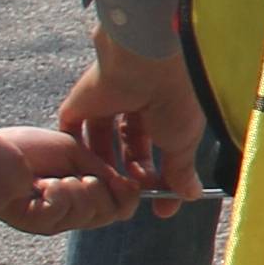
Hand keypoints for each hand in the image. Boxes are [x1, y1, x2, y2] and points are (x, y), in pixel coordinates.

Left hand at [0, 122, 131, 242]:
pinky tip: (41, 186)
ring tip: (54, 180)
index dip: (128, 196)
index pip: (120, 206)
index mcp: (82, 191)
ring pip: (92, 213)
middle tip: (82, 178)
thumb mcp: (75, 152)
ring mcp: (57, 220)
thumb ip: (103, 170)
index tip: (127, 181)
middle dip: (102, 191)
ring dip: (77, 190)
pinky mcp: (41, 225)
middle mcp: (73, 209)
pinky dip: (57, 194)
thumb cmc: (29, 148)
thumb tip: (131, 186)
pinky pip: (66, 212)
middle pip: (112, 214)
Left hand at [55, 28, 209, 204]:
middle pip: (128, 146)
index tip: (162, 202)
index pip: (158, 147)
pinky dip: (76, 151)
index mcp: (163, 109)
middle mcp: (134, 105)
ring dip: (104, 167)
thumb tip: (190, 196)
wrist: (145, 62)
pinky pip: (73, 131)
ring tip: (107, 190)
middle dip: (131, 173)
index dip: (160, 175)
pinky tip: (81, 171)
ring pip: (100, 141)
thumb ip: (181, 170)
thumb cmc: (173, 98)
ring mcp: (105, 103)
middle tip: (132, 197)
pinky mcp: (79, 102)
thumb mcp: (182, 141)